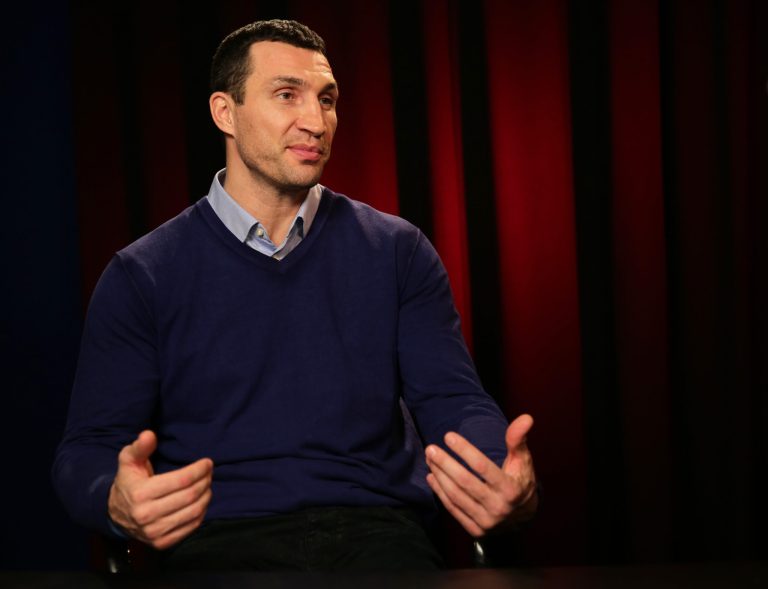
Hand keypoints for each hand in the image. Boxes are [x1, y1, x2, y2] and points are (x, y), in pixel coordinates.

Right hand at [108, 430, 213, 549]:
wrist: (115, 514)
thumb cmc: (128, 481)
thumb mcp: (129, 460)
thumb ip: (140, 447)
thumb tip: (149, 434)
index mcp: (140, 494)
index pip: (181, 481)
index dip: (199, 470)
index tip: (208, 462)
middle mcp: (146, 516)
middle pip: (190, 496)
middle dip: (205, 481)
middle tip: (209, 472)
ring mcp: (154, 532)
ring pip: (193, 512)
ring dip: (206, 496)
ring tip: (207, 485)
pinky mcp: (161, 543)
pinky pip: (190, 527)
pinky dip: (201, 513)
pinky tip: (200, 501)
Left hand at [425, 414, 537, 536]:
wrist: (522, 516)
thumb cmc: (519, 480)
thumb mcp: (522, 460)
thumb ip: (518, 439)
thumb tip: (525, 417)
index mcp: (511, 489)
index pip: (483, 467)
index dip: (465, 450)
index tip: (448, 436)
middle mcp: (499, 508)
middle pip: (465, 482)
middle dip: (445, 463)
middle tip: (431, 448)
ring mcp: (486, 521)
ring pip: (456, 496)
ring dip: (439, 476)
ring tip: (430, 458)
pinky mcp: (476, 530)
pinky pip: (453, 509)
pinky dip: (440, 492)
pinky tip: (432, 476)